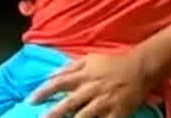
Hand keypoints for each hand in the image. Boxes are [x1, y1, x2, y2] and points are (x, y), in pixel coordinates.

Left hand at [28, 50, 157, 117]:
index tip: (30, 100)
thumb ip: (69, 67)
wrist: (140, 68)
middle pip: (69, 103)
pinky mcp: (116, 113)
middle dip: (53, 113)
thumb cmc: (112, 64)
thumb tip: (48, 75)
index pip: (59, 83)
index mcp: (85, 76)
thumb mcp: (90, 59)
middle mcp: (92, 89)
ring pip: (84, 116)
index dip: (43, 91)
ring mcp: (104, 102)